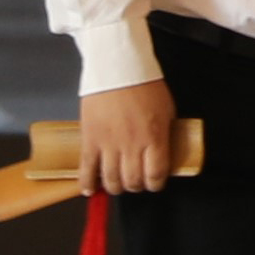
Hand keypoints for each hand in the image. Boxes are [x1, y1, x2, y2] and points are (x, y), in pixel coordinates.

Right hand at [79, 78, 176, 196]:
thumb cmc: (144, 84)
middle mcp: (132, 144)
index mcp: (154, 137)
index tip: (154, 182)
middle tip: (135, 180)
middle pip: (133, 181)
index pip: (156, 175)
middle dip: (136, 185)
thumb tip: (166, 153)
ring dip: (115, 186)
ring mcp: (109, 143)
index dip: (156, 184)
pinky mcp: (90, 138)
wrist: (117, 65)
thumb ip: (166, 134)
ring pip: (111, 179)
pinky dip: (87, 183)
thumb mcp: (167, 110)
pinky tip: (90, 189)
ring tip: (116, 183)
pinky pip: (86, 168)